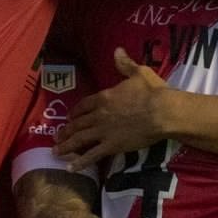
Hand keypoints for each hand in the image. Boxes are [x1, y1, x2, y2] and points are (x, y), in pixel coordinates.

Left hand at [54, 48, 170, 169]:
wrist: (162, 112)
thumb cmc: (153, 92)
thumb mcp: (139, 73)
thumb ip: (125, 64)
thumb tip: (117, 50)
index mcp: (105, 97)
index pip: (84, 105)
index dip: (75, 112)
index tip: (69, 117)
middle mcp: (99, 114)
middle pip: (78, 123)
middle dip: (65, 131)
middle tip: (56, 137)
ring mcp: (104, 131)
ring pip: (79, 139)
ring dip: (66, 146)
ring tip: (56, 153)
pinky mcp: (112, 146)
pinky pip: (92, 155)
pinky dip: (80, 162)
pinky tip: (71, 168)